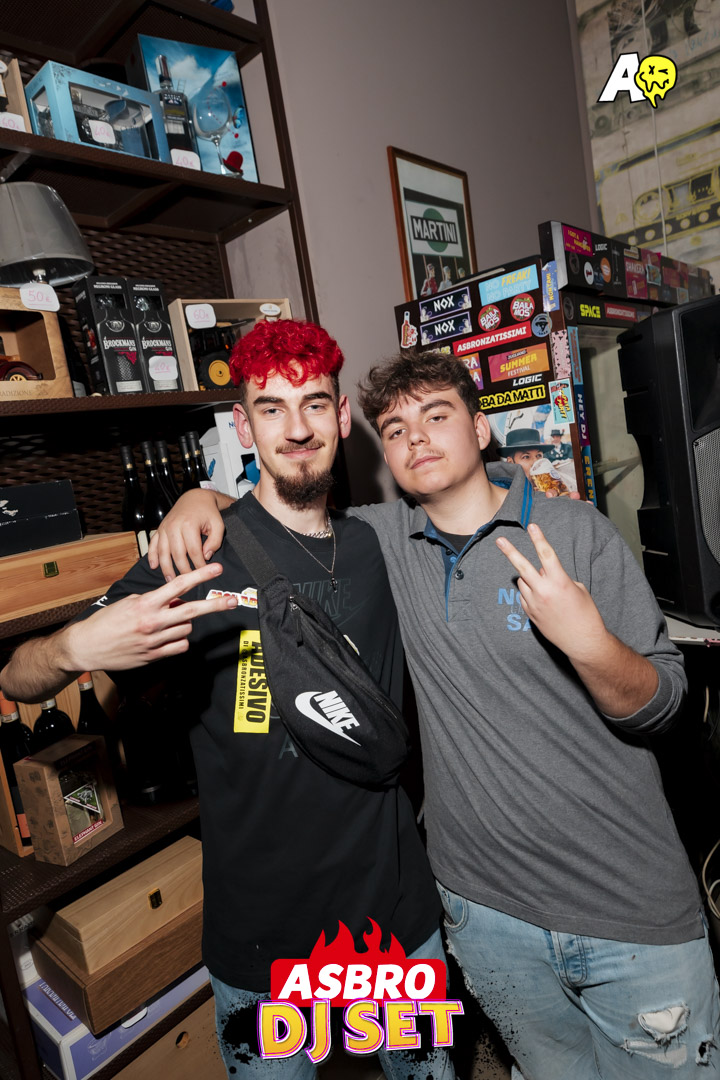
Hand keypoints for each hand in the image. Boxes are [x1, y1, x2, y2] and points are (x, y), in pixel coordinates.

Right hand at [63, 562, 236, 672]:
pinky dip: (179, 640)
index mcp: (145, 603)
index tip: (217, 568)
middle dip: (216, 604)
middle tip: (233, 600)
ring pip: (187, 629)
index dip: (201, 575)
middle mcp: (153, 621)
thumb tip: (176, 601)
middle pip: (192, 610)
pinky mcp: (154, 656)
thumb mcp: (128, 602)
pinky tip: (167, 637)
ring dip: (184, 623)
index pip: (179, 585)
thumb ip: (154, 601)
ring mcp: (154, 641)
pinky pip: (180, 647)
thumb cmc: (106, 621)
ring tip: (168, 621)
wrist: (86, 646)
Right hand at [148, 489, 229, 578]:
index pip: (194, 551)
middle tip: (188, 581)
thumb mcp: (218, 524)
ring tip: (170, 580)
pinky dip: (152, 555)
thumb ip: (215, 541)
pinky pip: (153, 544)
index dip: (199, 565)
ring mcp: (165, 528)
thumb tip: (206, 556)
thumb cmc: (207, 512)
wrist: (195, 498)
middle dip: (183, 570)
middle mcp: (174, 526)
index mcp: (189, 525)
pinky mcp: (160, 529)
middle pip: (177, 554)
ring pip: (163, 552)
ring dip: (166, 567)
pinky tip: (154, 566)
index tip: (204, 573)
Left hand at [495, 523, 606, 660]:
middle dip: (510, 551)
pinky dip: (531, 592)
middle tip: (500, 540)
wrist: (582, 641)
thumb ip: (558, 577)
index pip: (546, 555)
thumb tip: (544, 572)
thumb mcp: (578, 589)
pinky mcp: (530, 614)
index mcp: (560, 582)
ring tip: (546, 587)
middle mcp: (544, 591)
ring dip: (530, 578)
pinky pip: (525, 595)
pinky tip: (544, 601)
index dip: (539, 539)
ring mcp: (535, 603)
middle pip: (523, 566)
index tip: (532, 526)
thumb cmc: (586, 614)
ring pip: (524, 581)